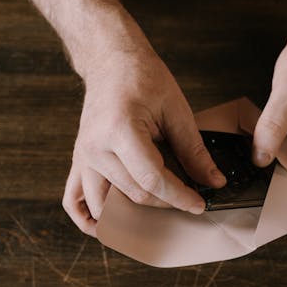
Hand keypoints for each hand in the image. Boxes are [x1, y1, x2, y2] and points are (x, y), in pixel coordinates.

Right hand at [63, 47, 225, 235]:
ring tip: (160, 209)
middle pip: (134, 194)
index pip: (153, 180)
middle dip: (166, 202)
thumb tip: (212, 181)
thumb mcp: (176, 109)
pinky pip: (74, 199)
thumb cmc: (142, 77)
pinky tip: (106, 226)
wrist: (111, 60)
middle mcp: (96, 148)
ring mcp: (83, 156)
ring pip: (108, 203)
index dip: (180, 196)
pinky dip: (88, 217)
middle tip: (190, 198)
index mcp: (120, 130)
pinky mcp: (79, 160)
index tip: (200, 203)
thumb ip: (193, 150)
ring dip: (135, 213)